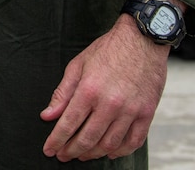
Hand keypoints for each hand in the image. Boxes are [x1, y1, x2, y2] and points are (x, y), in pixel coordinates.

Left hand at [39, 14, 168, 160]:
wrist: (141, 40)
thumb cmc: (108, 50)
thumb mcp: (78, 65)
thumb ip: (62, 93)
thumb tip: (47, 115)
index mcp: (89, 90)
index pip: (68, 124)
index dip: (56, 140)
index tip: (49, 149)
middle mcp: (110, 103)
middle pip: (88, 138)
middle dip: (72, 150)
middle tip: (63, 155)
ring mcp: (130, 110)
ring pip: (110, 144)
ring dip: (94, 153)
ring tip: (83, 155)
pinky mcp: (146, 113)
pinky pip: (134, 141)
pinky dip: (121, 151)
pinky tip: (110, 152)